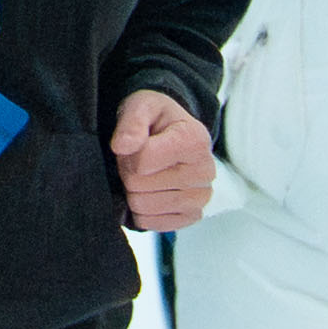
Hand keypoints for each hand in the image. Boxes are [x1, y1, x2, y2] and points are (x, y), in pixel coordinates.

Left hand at [109, 87, 213, 231]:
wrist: (173, 134)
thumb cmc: (156, 119)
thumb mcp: (141, 105)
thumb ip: (131, 122)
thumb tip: (122, 146)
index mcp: (195, 141)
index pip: (142, 162)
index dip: (126, 153)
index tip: (133, 144)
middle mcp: (205, 171)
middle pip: (139, 185)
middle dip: (128, 172)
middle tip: (136, 160)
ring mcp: (201, 197)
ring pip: (142, 206)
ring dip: (133, 191)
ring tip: (144, 173)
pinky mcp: (192, 216)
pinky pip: (149, 223)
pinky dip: (141, 209)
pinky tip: (150, 190)